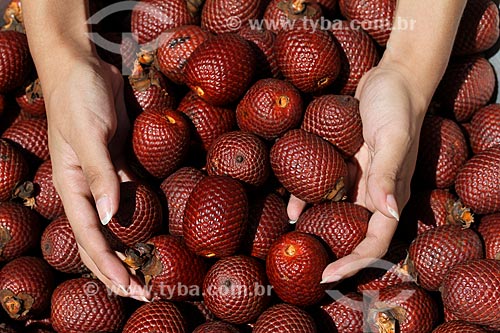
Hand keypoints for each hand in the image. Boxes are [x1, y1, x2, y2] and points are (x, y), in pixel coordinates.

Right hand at [44, 56, 147, 298]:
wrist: (85, 67)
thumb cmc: (78, 97)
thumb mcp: (88, 135)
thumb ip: (99, 176)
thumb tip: (109, 219)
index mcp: (72, 186)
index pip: (89, 235)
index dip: (107, 265)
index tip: (127, 288)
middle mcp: (87, 187)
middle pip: (100, 238)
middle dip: (117, 268)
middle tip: (142, 293)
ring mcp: (105, 175)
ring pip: (116, 221)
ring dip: (130, 246)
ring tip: (148, 269)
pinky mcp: (120, 161)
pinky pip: (131, 195)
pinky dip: (140, 214)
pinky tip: (154, 227)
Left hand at [288, 63, 426, 282]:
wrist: (392, 78)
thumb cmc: (397, 106)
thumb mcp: (393, 137)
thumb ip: (389, 174)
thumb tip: (387, 211)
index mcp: (391, 195)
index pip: (375, 241)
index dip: (353, 262)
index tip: (327, 275)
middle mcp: (375, 193)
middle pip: (354, 235)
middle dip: (332, 253)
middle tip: (305, 265)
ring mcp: (360, 180)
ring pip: (336, 213)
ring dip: (317, 228)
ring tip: (293, 240)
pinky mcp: (346, 165)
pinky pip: (325, 188)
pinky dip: (308, 198)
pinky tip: (290, 206)